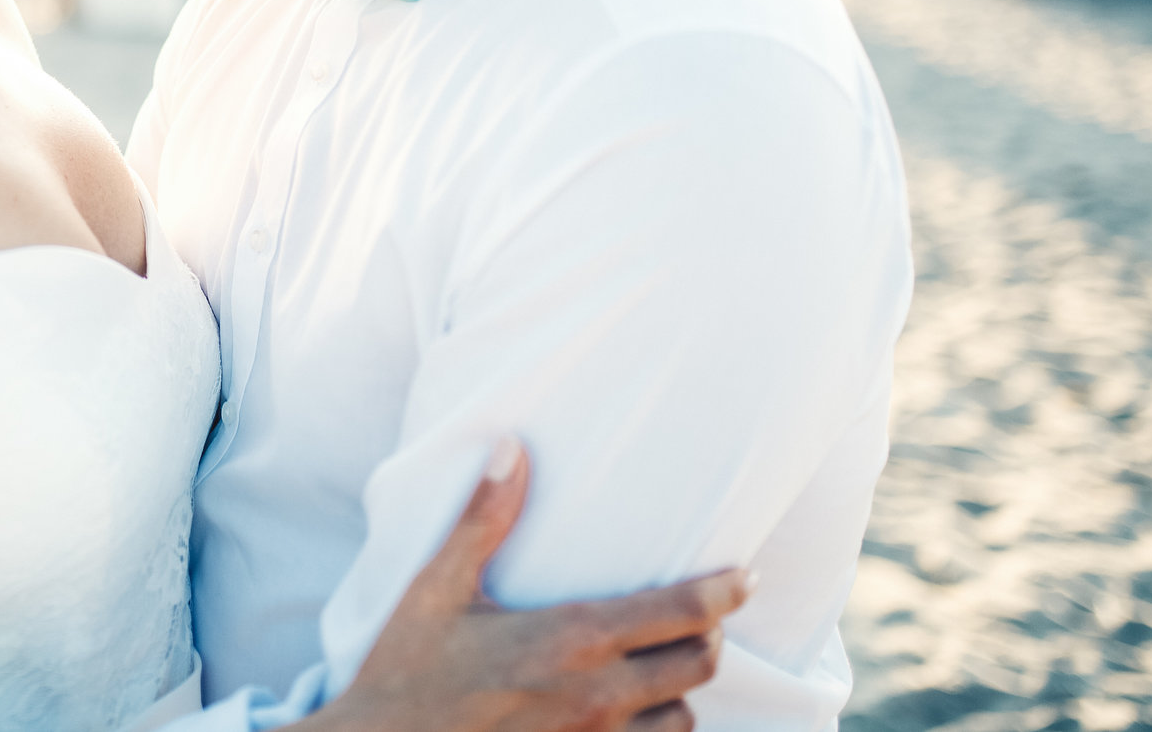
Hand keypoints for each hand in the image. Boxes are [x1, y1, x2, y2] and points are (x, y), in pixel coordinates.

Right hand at [319, 437, 752, 731]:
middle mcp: (597, 696)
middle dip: (709, 634)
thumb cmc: (406, 670)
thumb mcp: (435, 588)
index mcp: (570, 640)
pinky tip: (635, 713)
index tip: (746, 575)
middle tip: (701, 613)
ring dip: (680, 688)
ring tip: (661, 664)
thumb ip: (483, 519)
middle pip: (700, 663)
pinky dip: (656, 730)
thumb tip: (511, 447)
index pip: (681, 612)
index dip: (725, 591)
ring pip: (684, 717)